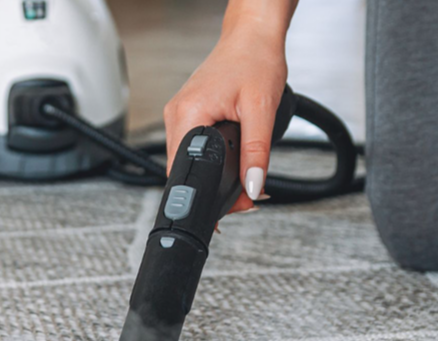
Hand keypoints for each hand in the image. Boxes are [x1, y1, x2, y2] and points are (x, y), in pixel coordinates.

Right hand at [164, 14, 289, 213]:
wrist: (251, 36)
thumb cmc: (254, 60)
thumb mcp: (261, 110)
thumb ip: (256, 153)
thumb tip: (252, 186)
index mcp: (187, 115)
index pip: (183, 172)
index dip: (206, 196)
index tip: (229, 207)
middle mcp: (176, 115)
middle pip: (185, 170)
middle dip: (215, 188)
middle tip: (245, 195)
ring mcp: (179, 114)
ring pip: (189, 160)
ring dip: (214, 173)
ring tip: (242, 174)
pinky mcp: (187, 113)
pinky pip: (192, 145)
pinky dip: (211, 156)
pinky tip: (229, 155)